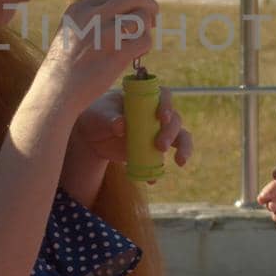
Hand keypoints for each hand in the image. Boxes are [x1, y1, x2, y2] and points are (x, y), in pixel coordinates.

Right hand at [38, 0, 158, 113]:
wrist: (56, 92)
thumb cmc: (63, 68)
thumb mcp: (69, 33)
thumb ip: (88, 20)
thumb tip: (117, 15)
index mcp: (80, 8)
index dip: (131, 1)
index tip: (136, 12)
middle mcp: (94, 16)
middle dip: (148, 4)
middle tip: (153, 19)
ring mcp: (106, 33)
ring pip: (142, 17)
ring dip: (146, 30)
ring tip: (139, 44)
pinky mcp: (118, 53)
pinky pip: (145, 40)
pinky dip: (146, 47)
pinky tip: (137, 56)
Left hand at [70, 87, 193, 179]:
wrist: (92, 137)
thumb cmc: (97, 117)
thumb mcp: (100, 115)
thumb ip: (109, 118)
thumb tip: (121, 125)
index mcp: (145, 98)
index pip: (164, 95)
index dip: (167, 105)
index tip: (162, 117)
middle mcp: (156, 113)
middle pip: (175, 119)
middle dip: (171, 132)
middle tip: (160, 146)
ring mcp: (157, 132)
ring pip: (181, 137)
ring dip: (183, 148)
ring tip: (179, 161)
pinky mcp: (152, 150)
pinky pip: (163, 160)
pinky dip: (159, 170)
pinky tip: (151, 179)